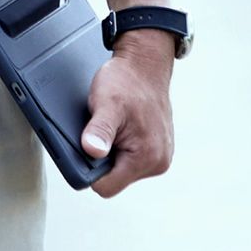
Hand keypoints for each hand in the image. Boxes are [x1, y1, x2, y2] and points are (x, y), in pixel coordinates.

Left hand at [80, 31, 176, 197]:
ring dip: (113, 151)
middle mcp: (158, 162)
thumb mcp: (105, 103)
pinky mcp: (159, 149)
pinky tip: (123, 126)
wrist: (145, 63)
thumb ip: (99, 130)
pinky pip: (131, 158)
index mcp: (146, 157)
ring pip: (121, 169)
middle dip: (103, 159)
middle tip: (103, 129)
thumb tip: (92, 151)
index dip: (90, 169)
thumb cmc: (125, 80)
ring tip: (115, 125)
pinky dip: (122, 145)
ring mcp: (160, 156)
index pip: (106, 187)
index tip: (89, 144)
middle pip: (114, 179)